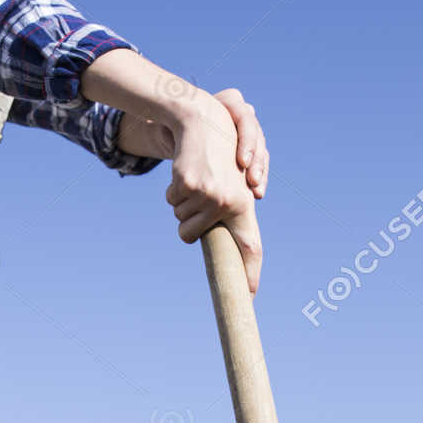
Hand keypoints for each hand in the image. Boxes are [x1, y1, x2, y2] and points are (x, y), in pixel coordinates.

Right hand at [166, 90, 262, 295]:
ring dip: (180, 203)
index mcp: (243, 207)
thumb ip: (228, 219)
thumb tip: (220, 256)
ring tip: (194, 181)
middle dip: (187, 224)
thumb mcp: (227, 189)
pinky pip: (171, 201)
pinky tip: (185, 172)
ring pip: (180, 219)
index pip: (251, 247)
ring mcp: (208, 194)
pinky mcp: (189, 185)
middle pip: (193, 236)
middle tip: (197, 201)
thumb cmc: (217, 161)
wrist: (203, 123)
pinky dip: (172, 190)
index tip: (250, 299)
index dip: (251, 275)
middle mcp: (230, 203)